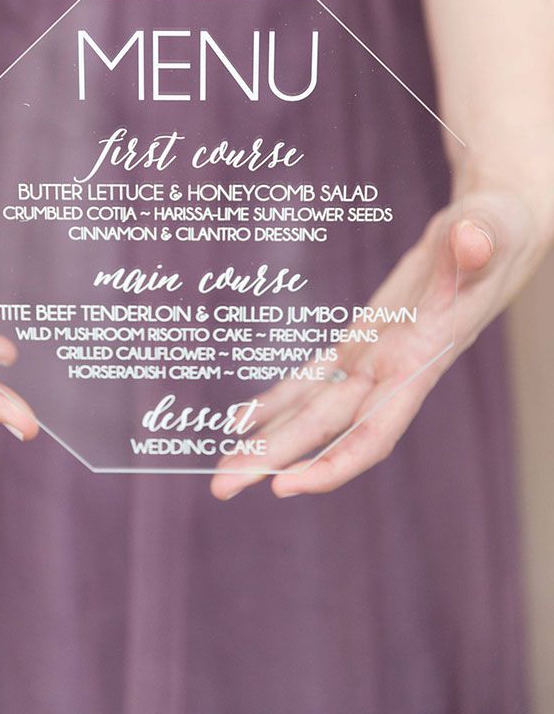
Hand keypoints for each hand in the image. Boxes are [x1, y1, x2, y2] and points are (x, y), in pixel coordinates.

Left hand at [210, 186, 546, 499]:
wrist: (491, 232)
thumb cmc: (495, 229)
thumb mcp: (490, 228)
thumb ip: (478, 241)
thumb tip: (470, 237)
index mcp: (420, 359)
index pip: (374, 431)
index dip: (332, 463)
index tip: (284, 486)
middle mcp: (392, 370)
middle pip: (325, 428)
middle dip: (274, 459)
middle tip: (219, 486)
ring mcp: (373, 358)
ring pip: (313, 409)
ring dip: (268, 438)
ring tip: (223, 467)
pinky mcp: (360, 339)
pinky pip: (314, 377)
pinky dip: (278, 398)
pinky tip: (244, 417)